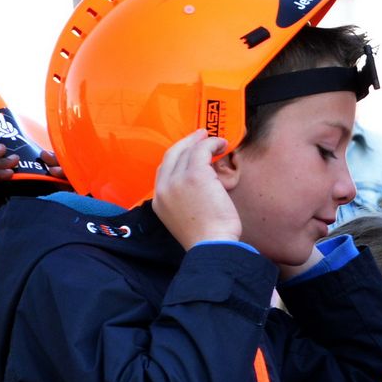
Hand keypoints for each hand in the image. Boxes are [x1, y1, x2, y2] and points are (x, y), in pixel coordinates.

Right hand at [151, 130, 244, 248]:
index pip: (164, 170)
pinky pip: (201, 150)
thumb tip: (200, 189)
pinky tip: (222, 145)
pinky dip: (211, 144)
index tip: (189, 150)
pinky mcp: (194, 175)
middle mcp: (163, 188)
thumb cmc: (208, 239)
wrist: (212, 246)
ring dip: (203, 142)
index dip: (177, 157)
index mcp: (159, 201)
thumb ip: (185, 202)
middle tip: (201, 135)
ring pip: (187, 151)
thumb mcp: (186, 220)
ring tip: (217, 142)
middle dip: (186, 143)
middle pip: (172, 155)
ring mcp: (177, 180)